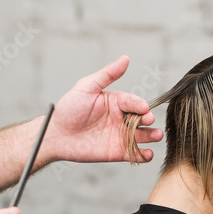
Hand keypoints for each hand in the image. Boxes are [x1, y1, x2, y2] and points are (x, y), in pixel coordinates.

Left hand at [43, 56, 162, 163]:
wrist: (55, 135)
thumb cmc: (69, 108)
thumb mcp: (87, 87)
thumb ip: (107, 74)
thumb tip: (125, 58)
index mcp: (116, 102)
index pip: (132, 102)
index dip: (139, 105)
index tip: (143, 108)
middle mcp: (121, 118)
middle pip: (141, 119)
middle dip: (148, 120)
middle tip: (150, 120)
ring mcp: (120, 136)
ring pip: (141, 136)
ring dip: (151, 136)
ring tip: (157, 136)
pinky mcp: (116, 152)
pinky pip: (133, 154)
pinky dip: (143, 155)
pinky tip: (148, 154)